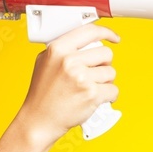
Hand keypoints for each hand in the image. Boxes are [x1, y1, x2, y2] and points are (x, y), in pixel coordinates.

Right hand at [16, 22, 118, 148]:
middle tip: (94, 74)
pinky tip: (97, 99)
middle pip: (106, 53)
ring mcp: (81, 77)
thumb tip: (85, 41)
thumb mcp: (44, 62)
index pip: (90, 31)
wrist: (39, 120)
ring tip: (90, 89)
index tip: (113, 38)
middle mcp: (69, 61)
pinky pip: (113, 90)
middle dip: (104, 65)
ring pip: (111, 72)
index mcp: (58, 49)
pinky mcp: (91, 94)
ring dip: (105, 82)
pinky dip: (109, 96)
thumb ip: (63, 49)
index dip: (106, 33)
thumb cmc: (42, 94)